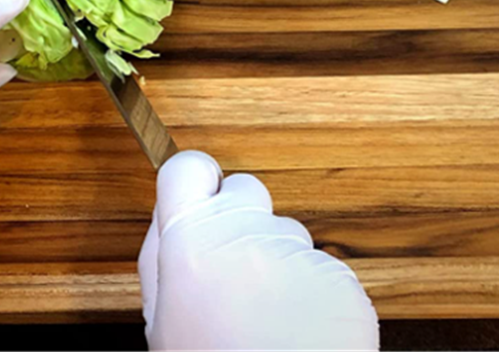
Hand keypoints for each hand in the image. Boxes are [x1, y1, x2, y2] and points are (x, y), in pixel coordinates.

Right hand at [139, 151, 378, 350]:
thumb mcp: (162, 322)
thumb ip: (161, 257)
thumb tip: (170, 215)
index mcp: (189, 243)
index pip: (188, 168)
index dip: (196, 179)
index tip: (202, 197)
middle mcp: (244, 236)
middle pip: (245, 190)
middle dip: (241, 219)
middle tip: (234, 269)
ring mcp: (296, 255)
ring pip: (286, 231)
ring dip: (278, 258)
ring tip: (268, 315)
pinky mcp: (338, 280)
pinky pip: (320, 267)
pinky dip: (312, 291)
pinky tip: (298, 329)